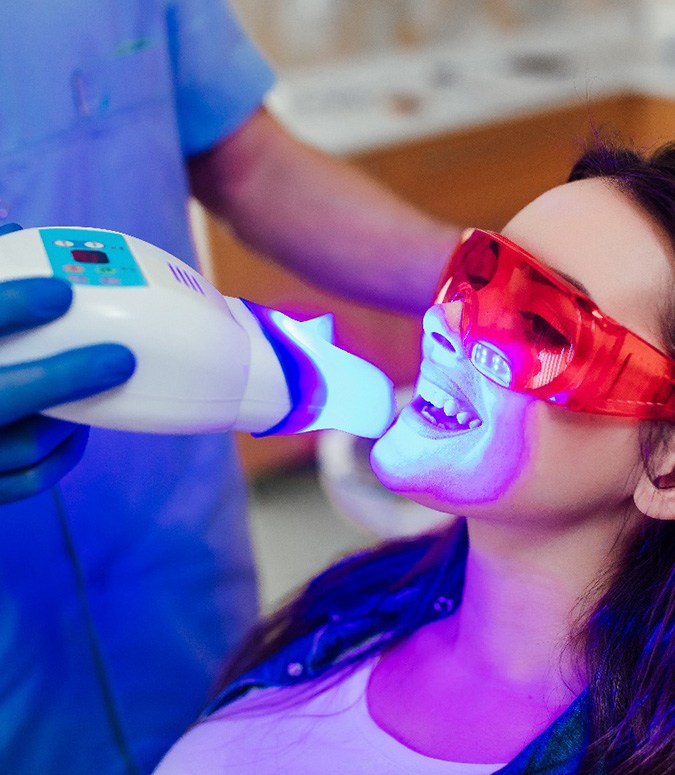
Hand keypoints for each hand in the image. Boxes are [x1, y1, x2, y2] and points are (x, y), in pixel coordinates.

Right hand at [0, 277, 135, 502]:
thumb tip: (11, 231)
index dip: (12, 306)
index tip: (61, 291)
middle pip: (3, 396)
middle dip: (66, 377)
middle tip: (120, 357)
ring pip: (23, 445)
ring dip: (71, 418)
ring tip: (98, 386)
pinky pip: (26, 482)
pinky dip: (60, 456)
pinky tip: (77, 430)